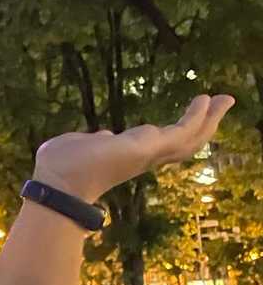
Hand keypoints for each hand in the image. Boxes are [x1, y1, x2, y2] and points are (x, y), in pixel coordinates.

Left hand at [33, 94, 235, 203]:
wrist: (58, 185)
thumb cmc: (59, 168)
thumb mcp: (79, 145)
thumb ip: (94, 141)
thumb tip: (103, 135)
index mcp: (128, 156)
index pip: (161, 143)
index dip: (177, 130)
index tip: (191, 116)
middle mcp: (144, 158)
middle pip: (185, 141)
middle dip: (205, 123)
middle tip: (223, 103)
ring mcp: (149, 155)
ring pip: (190, 137)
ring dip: (209, 118)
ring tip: (225, 99)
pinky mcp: (149, 148)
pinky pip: (182, 131)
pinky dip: (197, 116)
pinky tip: (206, 100)